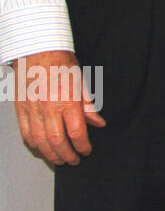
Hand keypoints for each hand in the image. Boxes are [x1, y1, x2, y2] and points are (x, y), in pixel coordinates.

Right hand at [12, 50, 105, 164]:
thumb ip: (88, 105)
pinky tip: (41, 149)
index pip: (76, 132)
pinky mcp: (20, 109)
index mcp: (67, 100)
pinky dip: (34, 145)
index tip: (87, 151)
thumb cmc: (60, 62)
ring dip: (50, 155)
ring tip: (59, 160)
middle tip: (73, 160)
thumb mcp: (81, 81)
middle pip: (57, 141)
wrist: (36, 50)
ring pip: (40, 141)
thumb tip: (98, 123)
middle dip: (67, 155)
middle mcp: (49, 107)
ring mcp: (32, 109)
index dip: (82, 146)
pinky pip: (25, 133)